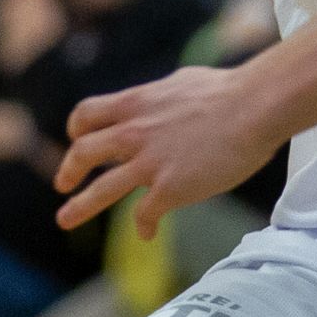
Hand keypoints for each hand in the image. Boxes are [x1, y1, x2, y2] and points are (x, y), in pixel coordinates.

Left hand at [53, 63, 283, 236]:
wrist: (254, 107)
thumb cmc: (229, 90)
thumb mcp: (182, 82)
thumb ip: (164, 96)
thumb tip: (166, 97)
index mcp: (136, 103)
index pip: (88, 114)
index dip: (77, 129)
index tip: (76, 139)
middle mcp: (134, 132)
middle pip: (83, 153)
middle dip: (69, 170)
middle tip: (62, 184)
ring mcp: (149, 163)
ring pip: (101, 189)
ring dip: (79, 206)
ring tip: (64, 220)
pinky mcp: (169, 188)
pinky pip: (144, 214)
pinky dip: (143, 226)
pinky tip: (147, 233)